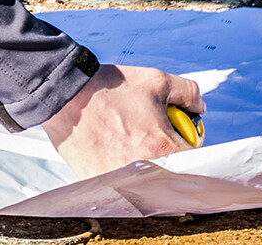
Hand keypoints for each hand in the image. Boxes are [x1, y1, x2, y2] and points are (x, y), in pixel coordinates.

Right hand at [40, 63, 205, 178]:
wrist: (62, 94)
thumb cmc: (108, 87)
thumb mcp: (156, 79)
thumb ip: (188, 93)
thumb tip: (199, 107)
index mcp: (163, 145)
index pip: (195, 158)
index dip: (187, 143)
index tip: (176, 135)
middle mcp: (145, 168)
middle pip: (171, 172)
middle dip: (166, 155)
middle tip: (151, 138)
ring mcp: (121, 178)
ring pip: (147, 180)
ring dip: (144, 164)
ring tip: (126, 141)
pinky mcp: (99, 182)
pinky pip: (120, 182)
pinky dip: (119, 169)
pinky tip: (109, 149)